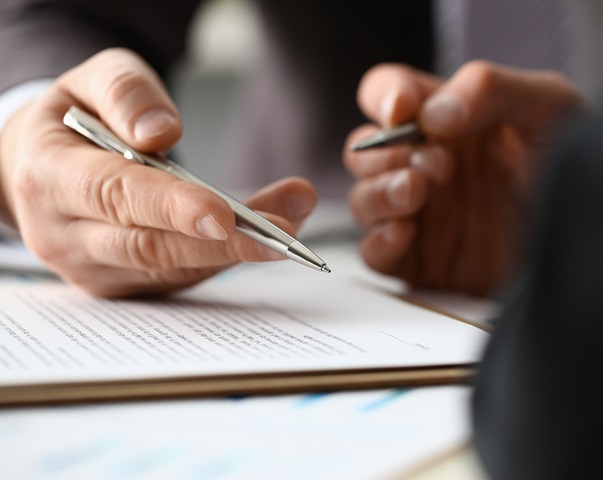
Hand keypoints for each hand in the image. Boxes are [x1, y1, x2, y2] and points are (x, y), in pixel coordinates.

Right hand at [0, 48, 316, 296]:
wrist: (37, 167)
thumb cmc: (72, 122)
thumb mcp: (89, 82)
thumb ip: (125, 93)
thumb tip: (162, 132)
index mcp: (49, 176)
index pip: (115, 196)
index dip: (171, 208)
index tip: (224, 214)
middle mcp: (64, 234)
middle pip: (151, 247)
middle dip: (222, 243)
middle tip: (285, 232)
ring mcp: (92, 267)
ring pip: (172, 268)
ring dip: (237, 251)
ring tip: (292, 220)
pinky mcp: (120, 283)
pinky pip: (179, 277)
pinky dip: (226, 258)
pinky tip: (267, 236)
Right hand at [344, 62, 585, 295]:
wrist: (598, 249)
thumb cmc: (582, 172)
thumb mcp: (550, 109)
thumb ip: (490, 89)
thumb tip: (431, 115)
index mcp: (452, 121)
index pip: (390, 94)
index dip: (385, 98)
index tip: (402, 112)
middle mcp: (430, 165)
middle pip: (365, 151)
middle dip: (387, 154)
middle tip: (437, 166)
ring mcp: (424, 215)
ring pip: (363, 200)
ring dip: (379, 193)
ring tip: (417, 194)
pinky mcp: (425, 262)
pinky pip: (375, 254)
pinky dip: (379, 242)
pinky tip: (406, 232)